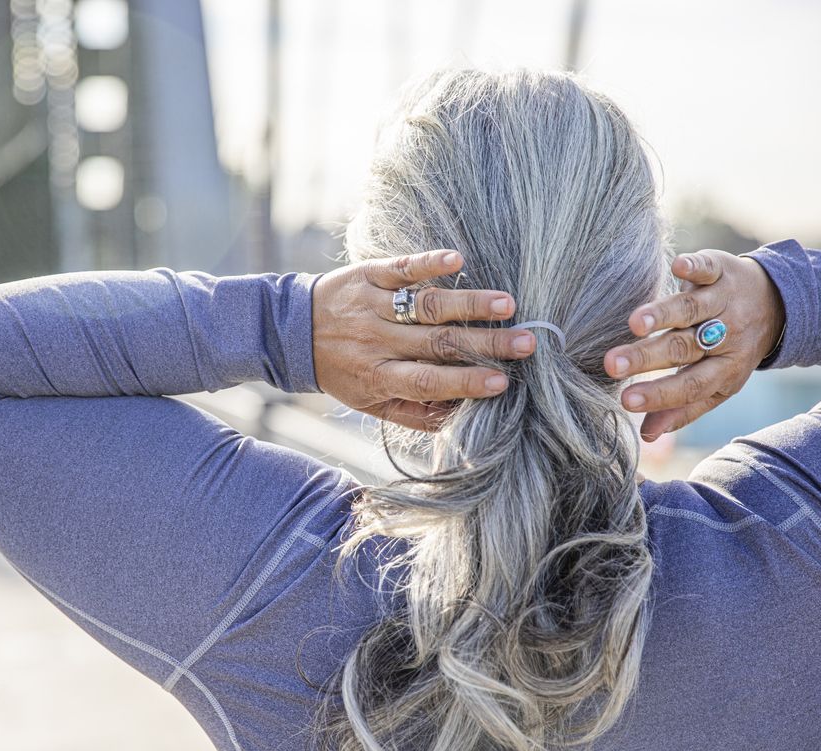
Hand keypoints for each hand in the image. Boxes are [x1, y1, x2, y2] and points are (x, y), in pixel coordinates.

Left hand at [311, 249, 537, 431]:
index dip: (464, 381)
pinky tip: (457, 259)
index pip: (428, 380)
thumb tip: (460, 421)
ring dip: (469, 303)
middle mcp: (376, 341)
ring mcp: (372, 306)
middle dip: (486, 344)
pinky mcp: (367, 275)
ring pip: (425, 305)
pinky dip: (427, 263)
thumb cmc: (342, 371)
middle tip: (527, 343)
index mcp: (378, 376)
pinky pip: (399, 268)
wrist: (292, 332)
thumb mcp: (368, 402)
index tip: (502, 382)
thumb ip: (412, 413)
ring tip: (507, 304)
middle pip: (437, 342)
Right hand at [603, 249, 786, 441]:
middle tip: (613, 365)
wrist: (775, 302)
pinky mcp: (719, 271)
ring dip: (664, 315)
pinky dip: (694, 267)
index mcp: (724, 369)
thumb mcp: (716, 384)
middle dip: (648, 358)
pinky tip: (677, 266)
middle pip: (683, 349)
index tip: (625, 401)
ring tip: (634, 323)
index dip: (659, 395)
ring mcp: (722, 302)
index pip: (690, 386)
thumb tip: (646, 436)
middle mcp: (725, 336)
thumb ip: (682, 408)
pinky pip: (707, 269)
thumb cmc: (729, 350)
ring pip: (691, 310)